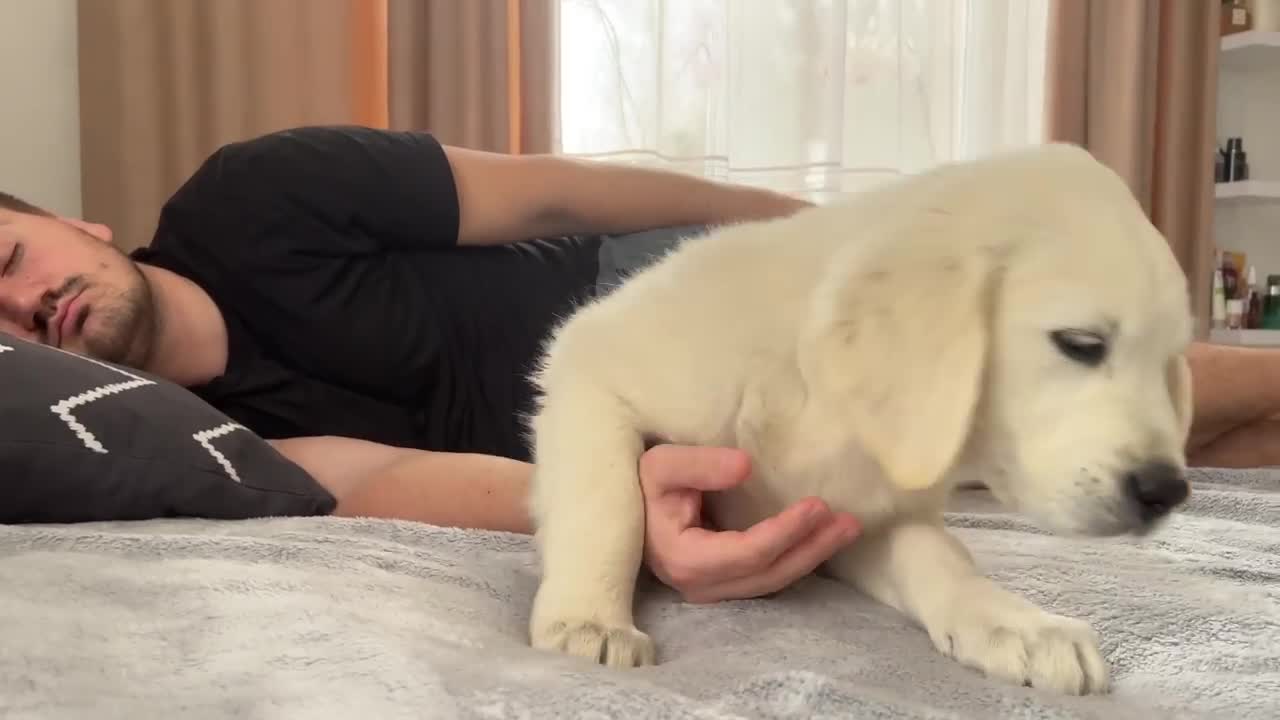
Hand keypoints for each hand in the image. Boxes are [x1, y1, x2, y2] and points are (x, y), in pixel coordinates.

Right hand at [637, 443, 860, 602]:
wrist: (625, 506)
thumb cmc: (640, 484)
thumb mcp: (661, 465)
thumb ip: (699, 464)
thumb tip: (746, 466)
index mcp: (685, 560)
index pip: (749, 553)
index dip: (787, 532)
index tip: (818, 505)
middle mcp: (700, 585)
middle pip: (768, 574)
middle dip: (812, 549)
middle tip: (849, 522)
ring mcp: (711, 589)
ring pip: (770, 581)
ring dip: (811, 556)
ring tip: (846, 530)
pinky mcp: (721, 583)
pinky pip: (765, 577)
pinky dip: (794, 559)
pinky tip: (818, 540)